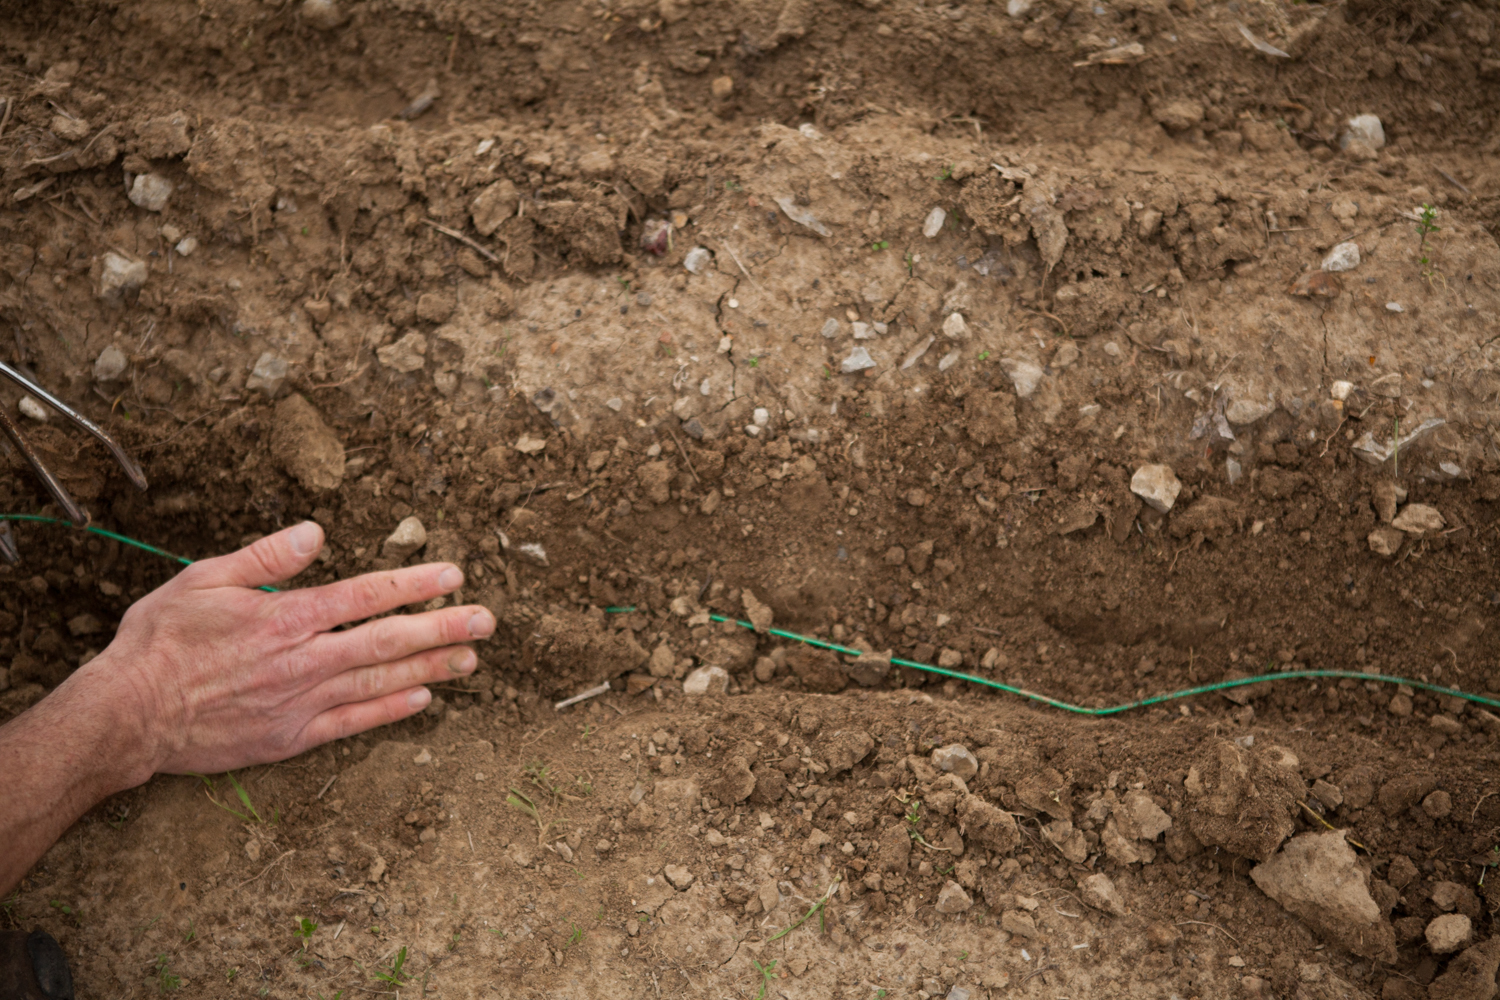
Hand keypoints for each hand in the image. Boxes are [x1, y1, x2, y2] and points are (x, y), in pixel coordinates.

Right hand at [76, 521, 493, 781]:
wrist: (128, 715)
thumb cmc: (161, 643)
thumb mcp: (203, 580)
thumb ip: (265, 557)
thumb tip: (315, 532)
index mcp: (285, 617)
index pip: (365, 595)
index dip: (414, 584)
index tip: (453, 575)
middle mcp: (303, 660)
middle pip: (388, 639)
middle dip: (443, 627)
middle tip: (488, 620)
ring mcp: (301, 702)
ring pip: (380, 682)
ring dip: (431, 668)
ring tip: (471, 658)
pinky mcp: (292, 737)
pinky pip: (353, 723)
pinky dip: (391, 711)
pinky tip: (423, 699)